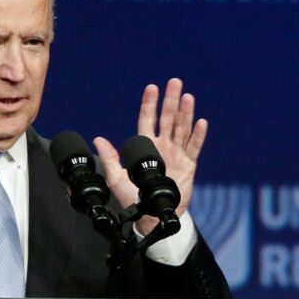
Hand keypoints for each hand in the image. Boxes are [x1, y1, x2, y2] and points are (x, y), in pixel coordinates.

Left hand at [94, 78, 207, 233]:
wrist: (152, 215)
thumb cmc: (134, 197)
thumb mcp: (116, 178)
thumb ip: (110, 158)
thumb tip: (98, 140)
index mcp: (146, 145)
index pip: (148, 119)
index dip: (150, 103)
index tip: (152, 87)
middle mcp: (163, 146)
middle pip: (168, 118)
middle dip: (171, 100)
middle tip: (175, 83)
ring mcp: (177, 154)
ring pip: (182, 128)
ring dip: (185, 113)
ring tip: (188, 97)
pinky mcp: (188, 164)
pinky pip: (194, 147)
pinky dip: (198, 135)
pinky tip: (200, 122)